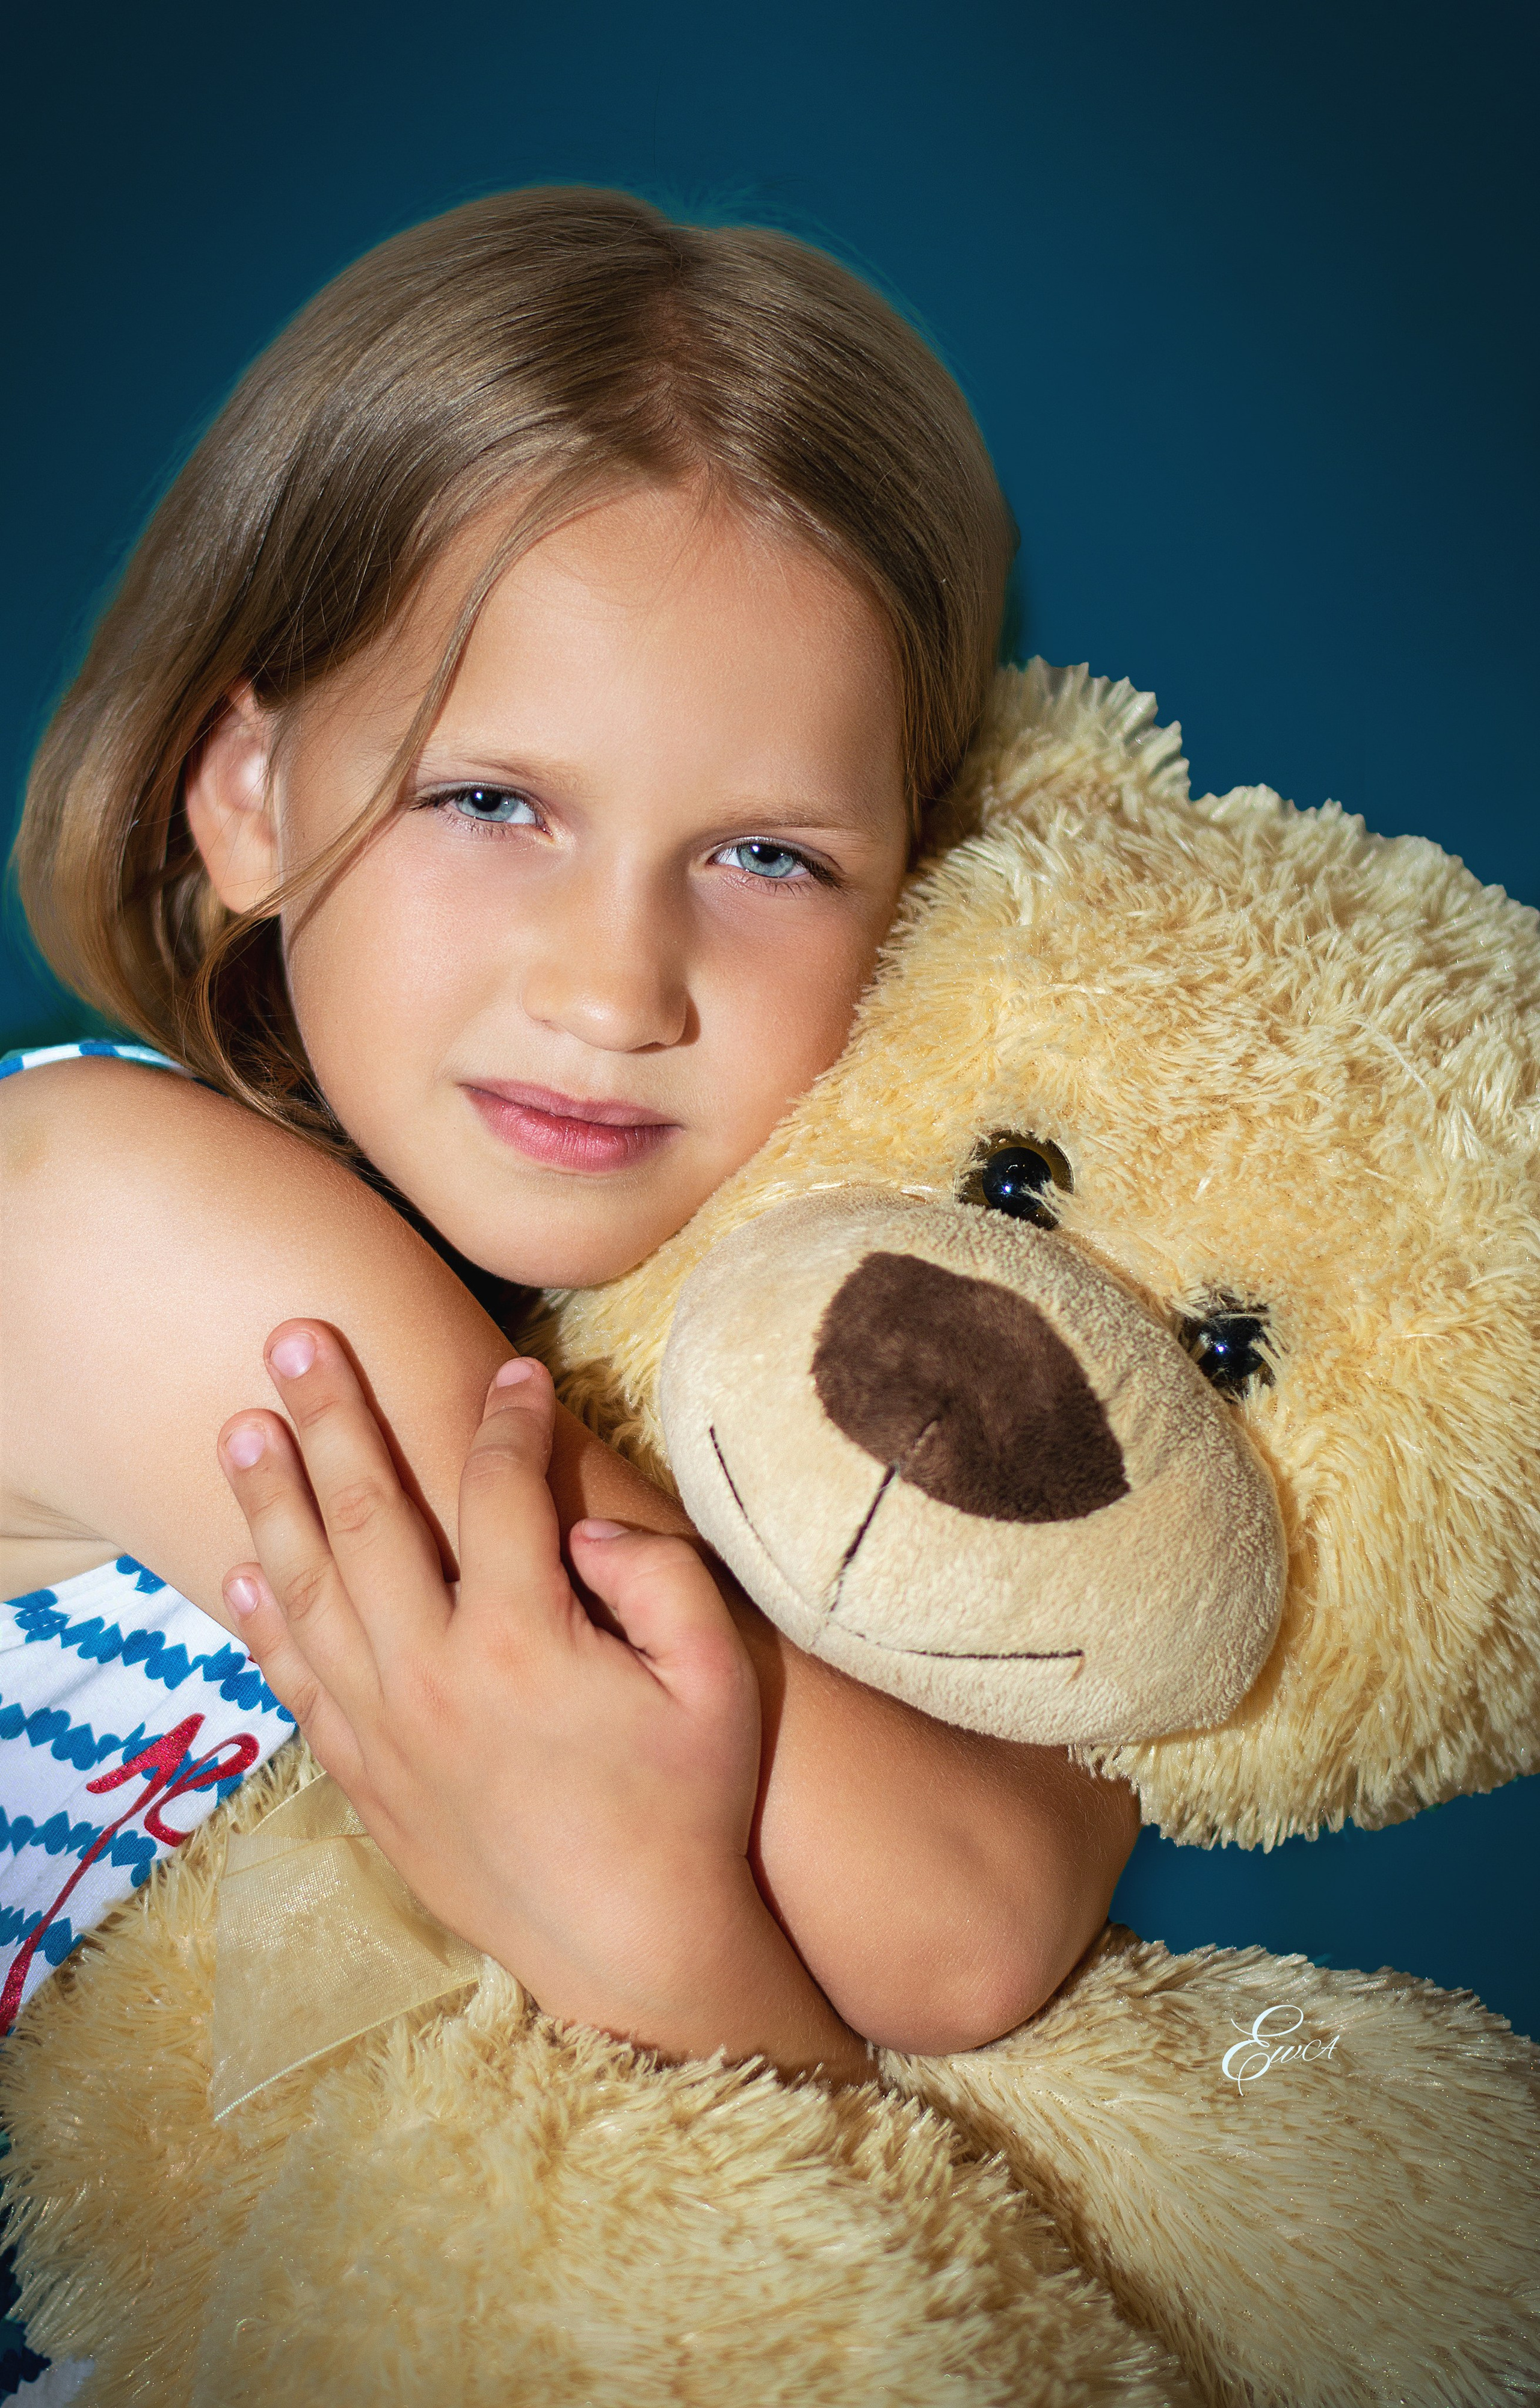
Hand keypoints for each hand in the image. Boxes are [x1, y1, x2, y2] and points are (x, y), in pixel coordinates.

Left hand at [217, 1323, 870, 2079]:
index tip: (516, 1370)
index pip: (498, 1491)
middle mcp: (434, 1676)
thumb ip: (663, 1580)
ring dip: (271, 1502)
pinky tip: (240, 1570)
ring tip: (240, 1427)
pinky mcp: (368, 1781)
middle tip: (293, 1336)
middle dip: (331, 1416)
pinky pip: (298, 1685)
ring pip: (310, 1592)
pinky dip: (264, 1624)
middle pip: (368, 1515)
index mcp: (524, 1641)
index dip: (509, 1418)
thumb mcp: (718, 1683)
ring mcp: (388, 1731)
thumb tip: (585, 1529)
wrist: (633, 1953)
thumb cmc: (689, 1808)